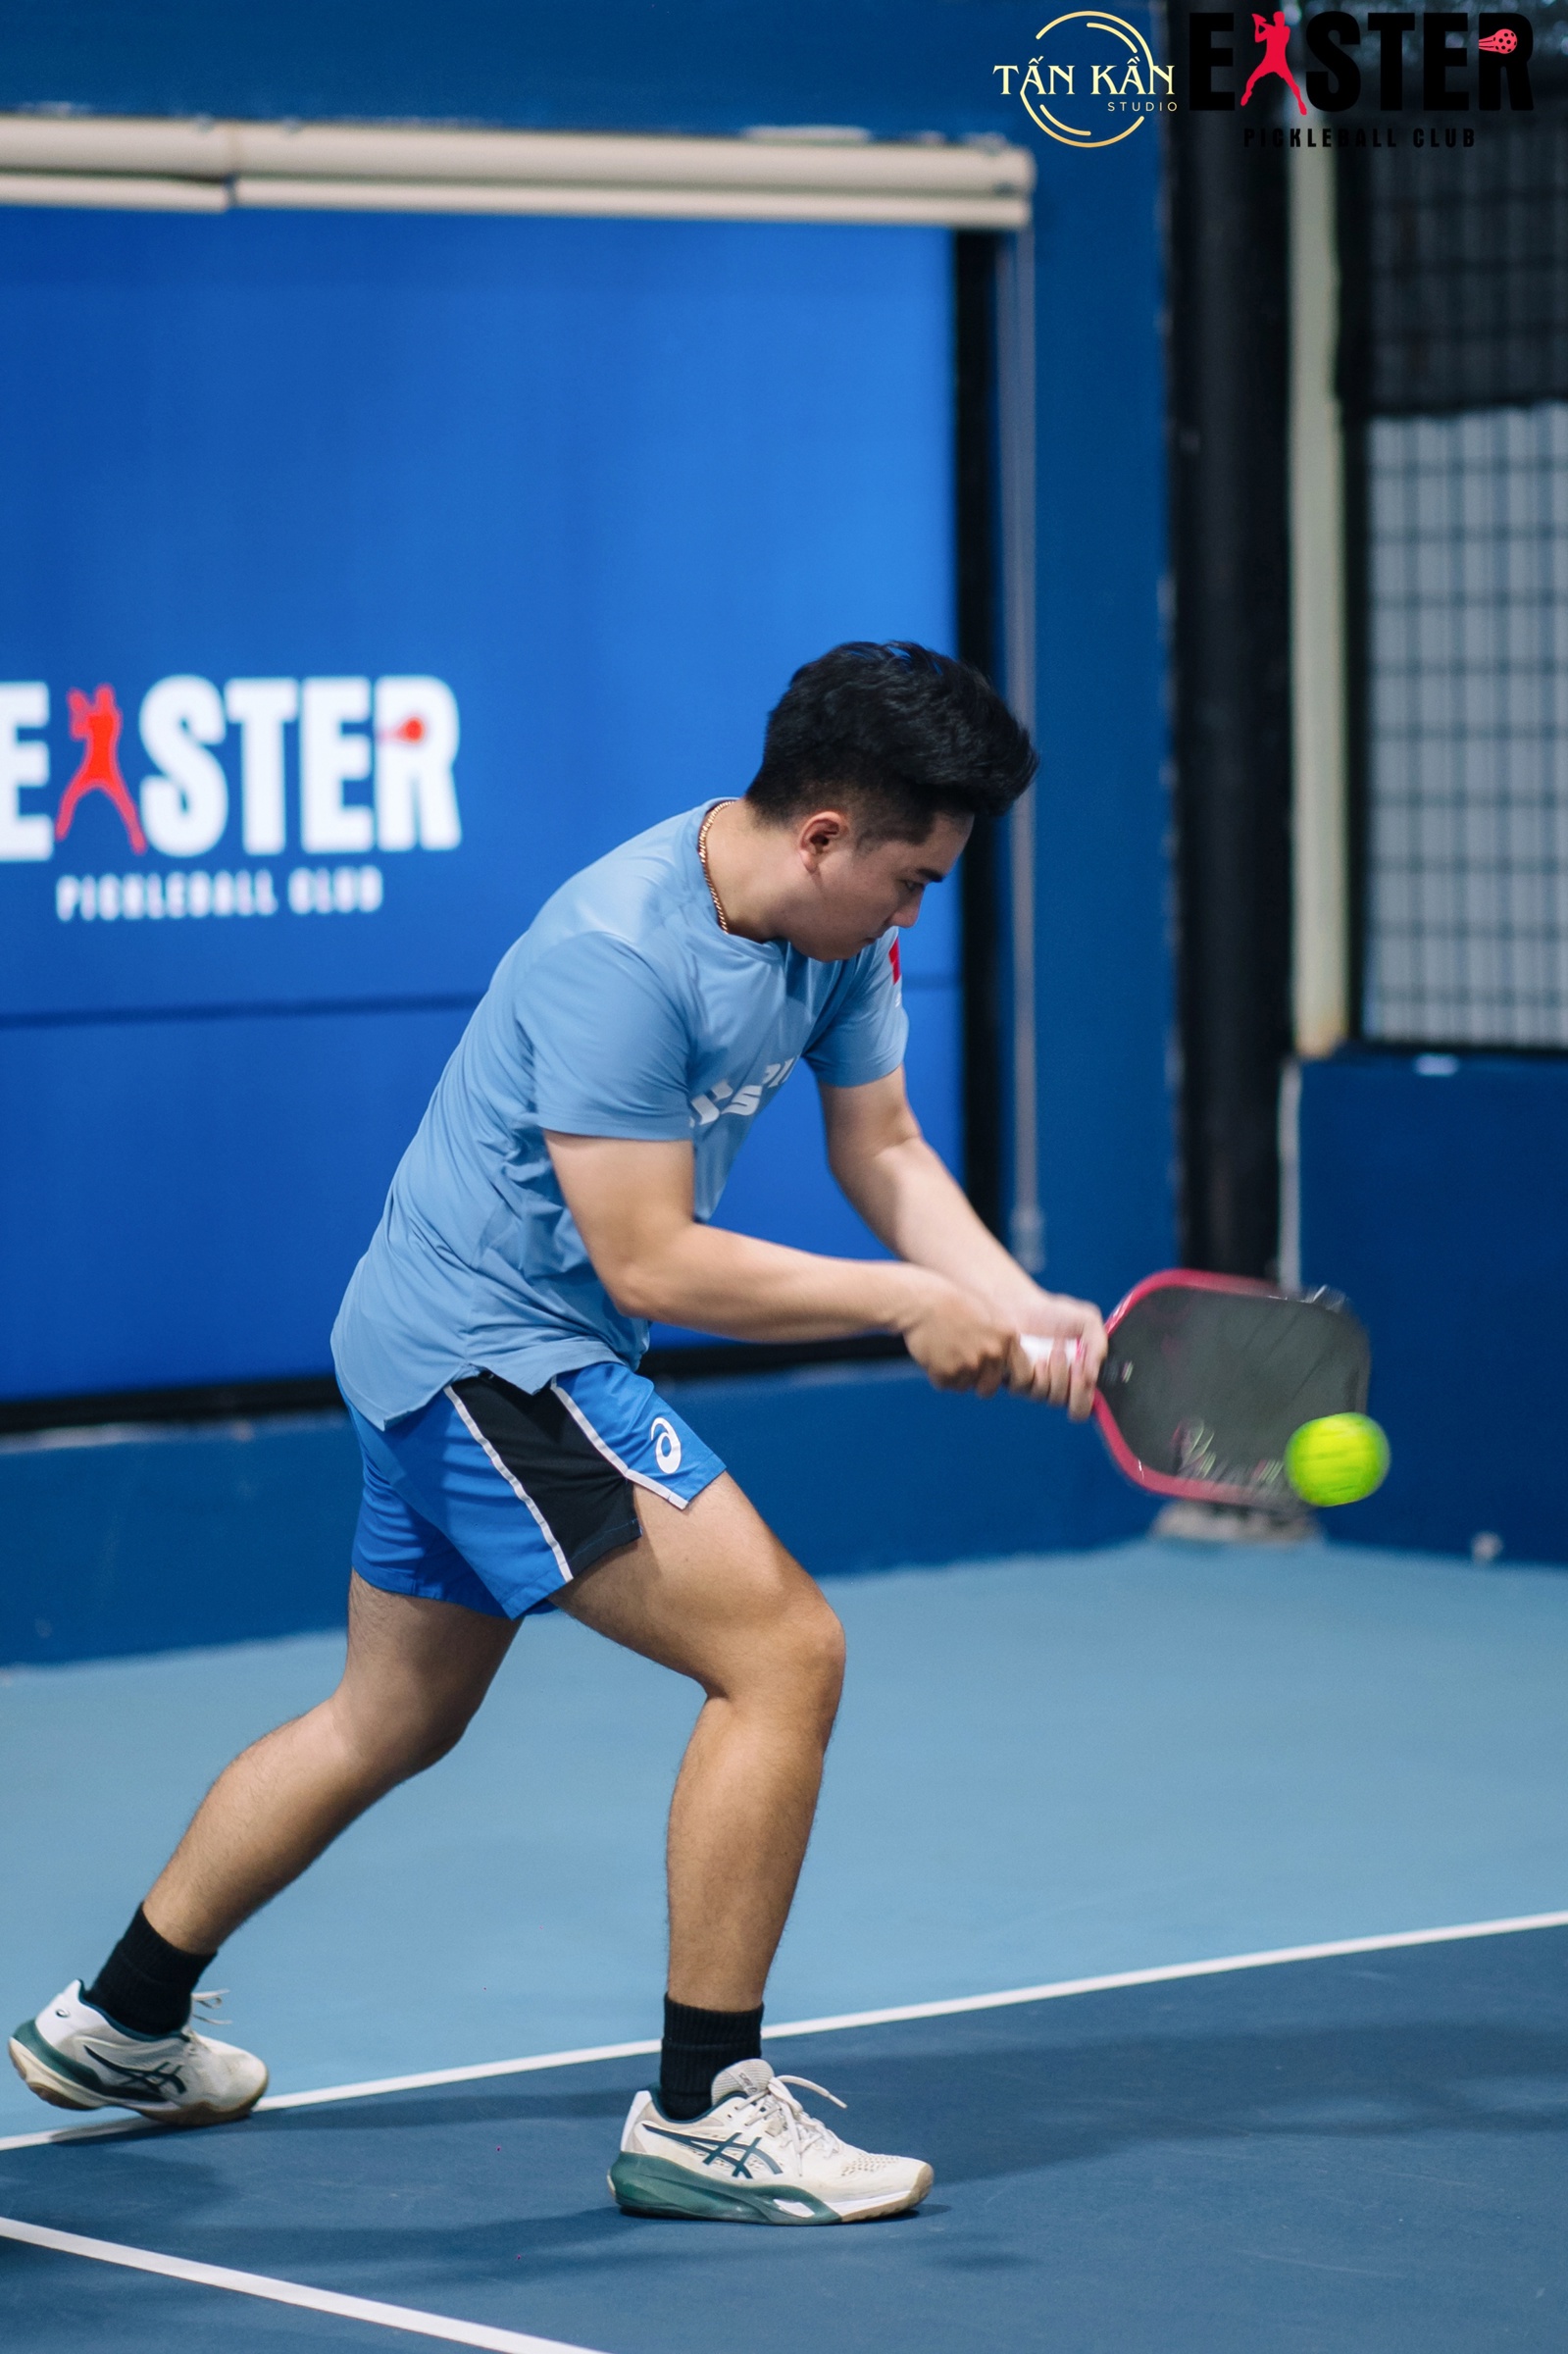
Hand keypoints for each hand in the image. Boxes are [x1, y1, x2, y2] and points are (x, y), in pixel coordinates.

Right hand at [898, 1273, 1036, 1398]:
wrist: (922, 1301)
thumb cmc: (954, 1305)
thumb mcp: (989, 1315)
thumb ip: (1003, 1341)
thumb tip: (1011, 1368)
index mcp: (1007, 1338)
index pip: (1022, 1376)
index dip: (1006, 1378)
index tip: (995, 1376)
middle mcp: (993, 1353)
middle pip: (989, 1388)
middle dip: (976, 1382)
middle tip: (961, 1364)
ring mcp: (970, 1364)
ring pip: (964, 1386)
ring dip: (954, 1375)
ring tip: (944, 1349)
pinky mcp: (947, 1372)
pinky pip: (944, 1384)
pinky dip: (937, 1374)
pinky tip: (933, 1353)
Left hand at [1015, 1292, 1107, 1420]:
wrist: (1022, 1305)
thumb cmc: (1054, 1313)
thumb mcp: (1088, 1322)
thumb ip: (1098, 1347)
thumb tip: (1092, 1378)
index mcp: (1077, 1376)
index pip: (1083, 1407)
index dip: (1083, 1396)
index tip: (1081, 1372)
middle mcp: (1057, 1385)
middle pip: (1066, 1407)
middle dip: (1068, 1380)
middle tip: (1066, 1356)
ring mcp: (1035, 1385)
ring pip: (1045, 1397)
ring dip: (1051, 1372)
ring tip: (1051, 1348)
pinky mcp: (1014, 1379)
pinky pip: (1023, 1386)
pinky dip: (1028, 1367)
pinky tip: (1029, 1350)